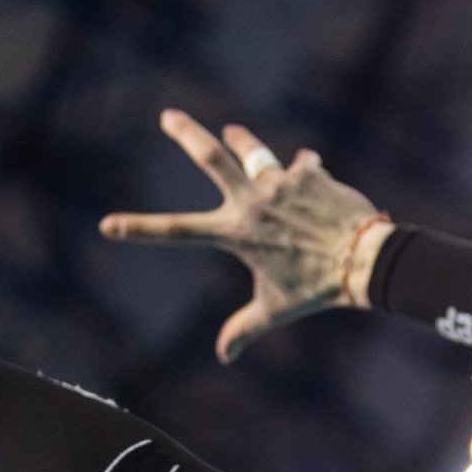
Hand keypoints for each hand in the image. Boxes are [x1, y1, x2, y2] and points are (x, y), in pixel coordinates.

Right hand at [100, 109, 389, 363]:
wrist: (364, 261)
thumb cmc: (317, 290)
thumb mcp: (275, 310)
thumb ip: (245, 329)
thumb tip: (224, 356)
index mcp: (236, 233)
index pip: (176, 232)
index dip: (138, 229)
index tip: (107, 225)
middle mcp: (254, 201)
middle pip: (211, 157)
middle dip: (186, 134)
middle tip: (168, 115)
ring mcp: (281, 182)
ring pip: (253, 152)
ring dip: (242, 141)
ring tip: (232, 132)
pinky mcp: (310, 173)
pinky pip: (301, 165)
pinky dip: (302, 170)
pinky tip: (308, 173)